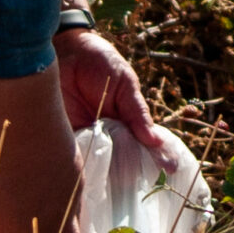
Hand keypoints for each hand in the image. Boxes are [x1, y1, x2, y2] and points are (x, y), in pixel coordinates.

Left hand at [52, 27, 170, 166]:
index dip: (157, 157)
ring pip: (101, 163)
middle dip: (131, 173)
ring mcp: (86, 138)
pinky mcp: (64, 139)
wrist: (63, 50)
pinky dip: (83, 165)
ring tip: (118, 182)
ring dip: (108, 172)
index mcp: (126, 123)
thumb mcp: (125, 85)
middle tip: (139, 179)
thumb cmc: (98, 62)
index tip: (169, 169)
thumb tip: (155, 141)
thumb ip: (138, 113)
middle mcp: (108, 134)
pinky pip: (75, 157)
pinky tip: (91, 173)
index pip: (144, 145)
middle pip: (124, 161)